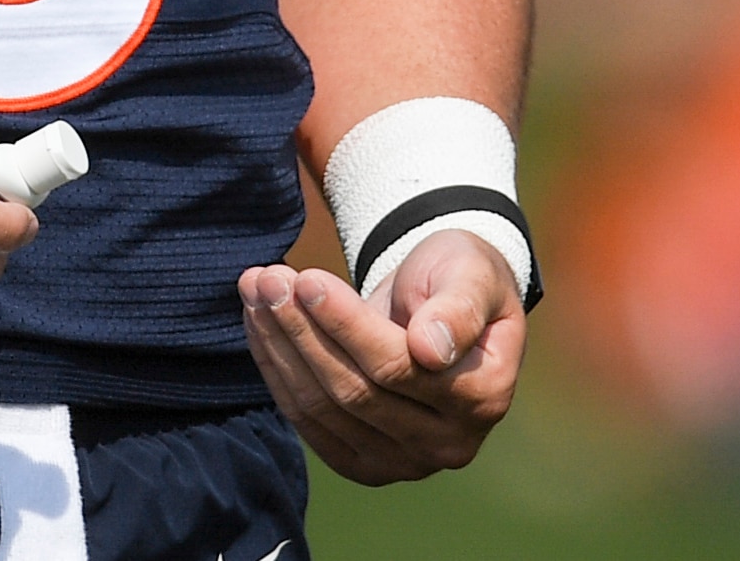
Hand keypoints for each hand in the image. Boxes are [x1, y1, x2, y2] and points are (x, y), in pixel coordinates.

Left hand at [237, 229, 526, 483]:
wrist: (442, 304)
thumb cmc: (462, 279)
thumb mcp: (473, 274)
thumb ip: (459, 307)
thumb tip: (431, 349)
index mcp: (484, 397)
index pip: (398, 367)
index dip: (347, 325)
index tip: (308, 278)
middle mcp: (448, 445)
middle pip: (355, 392)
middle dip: (302, 331)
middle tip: (267, 279)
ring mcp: (404, 463)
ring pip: (324, 409)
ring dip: (280, 348)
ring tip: (256, 289)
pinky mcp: (364, 465)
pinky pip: (310, 423)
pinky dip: (278, 373)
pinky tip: (259, 325)